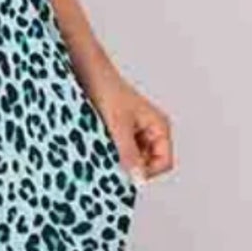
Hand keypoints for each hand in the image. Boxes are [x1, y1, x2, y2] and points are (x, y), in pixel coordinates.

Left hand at [86, 66, 173, 185]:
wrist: (87, 72)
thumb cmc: (107, 89)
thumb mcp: (117, 126)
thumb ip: (128, 153)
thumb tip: (137, 178)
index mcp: (159, 126)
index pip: (164, 163)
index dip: (146, 171)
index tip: (125, 171)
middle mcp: (152, 130)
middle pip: (148, 163)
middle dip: (130, 164)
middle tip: (111, 157)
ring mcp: (137, 132)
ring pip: (133, 158)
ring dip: (118, 157)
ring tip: (103, 145)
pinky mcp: (121, 132)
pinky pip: (120, 151)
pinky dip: (111, 151)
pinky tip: (99, 143)